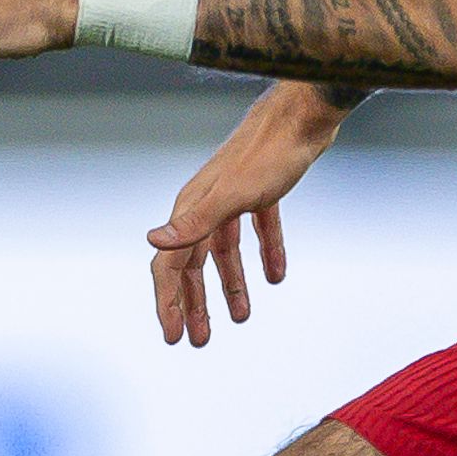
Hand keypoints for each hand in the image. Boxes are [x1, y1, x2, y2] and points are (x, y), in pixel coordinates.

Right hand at [151, 84, 349, 346]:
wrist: (304, 115)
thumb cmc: (268, 154)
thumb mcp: (233, 195)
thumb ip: (194, 222)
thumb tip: (152, 241)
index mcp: (192, 207)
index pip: (170, 264)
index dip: (169, 302)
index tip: (174, 337)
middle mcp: (206, 204)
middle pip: (194, 263)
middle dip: (195, 303)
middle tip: (200, 340)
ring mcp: (234, 198)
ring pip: (225, 250)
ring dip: (230, 284)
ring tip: (241, 317)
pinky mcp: (262, 192)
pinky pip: (258, 230)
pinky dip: (265, 253)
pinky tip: (277, 276)